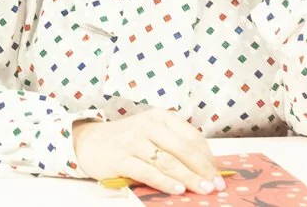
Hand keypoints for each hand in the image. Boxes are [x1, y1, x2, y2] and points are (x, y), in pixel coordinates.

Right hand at [73, 110, 223, 194]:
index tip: (218, 173)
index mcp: (160, 117)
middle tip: (216, 185)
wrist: (88, 142)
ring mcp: (133, 141)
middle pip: (183, 149)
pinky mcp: (120, 158)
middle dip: (203, 169)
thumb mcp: (151, 134)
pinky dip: (164, 182)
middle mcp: (148, 125)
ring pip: (167, 161)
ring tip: (204, 189)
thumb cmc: (126, 140)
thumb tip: (204, 168)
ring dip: (189, 177)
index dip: (207, 157)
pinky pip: (147, 172)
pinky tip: (177, 190)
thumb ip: (173, 145)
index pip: (191, 137)